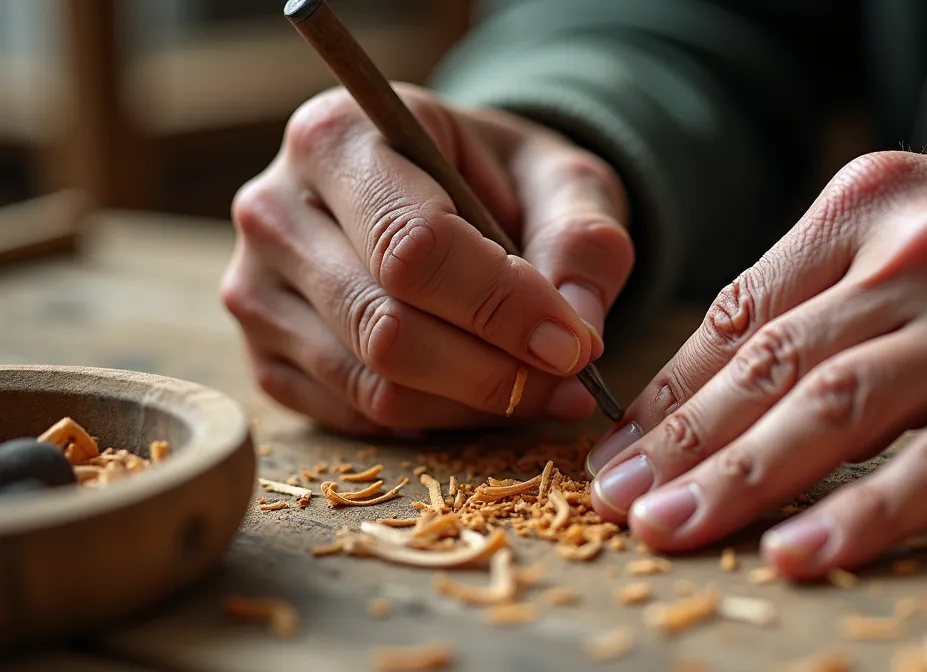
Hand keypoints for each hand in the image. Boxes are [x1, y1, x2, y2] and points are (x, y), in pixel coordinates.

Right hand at [220, 84, 631, 433]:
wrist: (446, 193)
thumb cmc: (503, 180)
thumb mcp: (563, 182)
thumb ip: (582, 241)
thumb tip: (578, 328)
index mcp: (338, 136)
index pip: (412, 245)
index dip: (501, 307)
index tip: (575, 344)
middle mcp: (274, 211)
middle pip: (384, 325)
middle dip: (493, 369)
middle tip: (568, 382)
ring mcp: (255, 289)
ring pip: (369, 384)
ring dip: (471, 405)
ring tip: (539, 391)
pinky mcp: (263, 356)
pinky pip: (353, 417)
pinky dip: (433, 422)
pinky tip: (480, 396)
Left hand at [586, 150, 926, 577]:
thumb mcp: (919, 219)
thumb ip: (821, 287)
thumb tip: (707, 380)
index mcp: (870, 204)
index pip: (742, 310)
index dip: (671, 391)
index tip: (619, 452)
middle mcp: (920, 256)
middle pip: (773, 364)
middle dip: (683, 443)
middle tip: (618, 503)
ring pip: (837, 412)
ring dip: (742, 481)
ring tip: (672, 532)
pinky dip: (861, 514)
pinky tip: (797, 553)